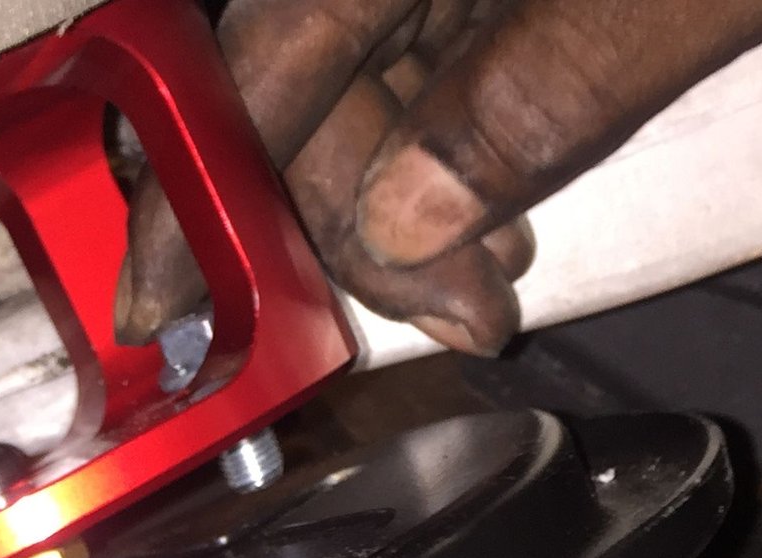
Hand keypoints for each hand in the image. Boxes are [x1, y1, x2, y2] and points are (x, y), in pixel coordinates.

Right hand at [121, 0, 761, 354]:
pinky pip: (475, 76)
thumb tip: (411, 208)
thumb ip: (545, 86)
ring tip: (488, 284)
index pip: (284, 40)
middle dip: (354, 211)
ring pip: (394, 82)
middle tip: (440, 313)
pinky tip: (502, 221)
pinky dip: (474, 161)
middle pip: (324, 69)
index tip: (216, 296)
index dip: (237, 179)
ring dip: (416, 203)